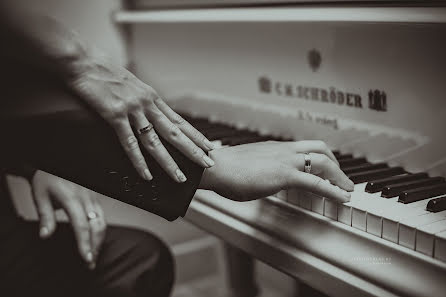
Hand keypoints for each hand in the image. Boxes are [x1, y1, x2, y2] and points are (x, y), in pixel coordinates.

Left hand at [31, 170, 105, 268]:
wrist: (56, 162)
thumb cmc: (47, 178)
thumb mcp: (40, 196)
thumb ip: (45, 216)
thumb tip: (45, 235)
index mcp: (71, 198)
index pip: (81, 225)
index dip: (85, 243)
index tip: (86, 258)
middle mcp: (86, 197)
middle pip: (97, 225)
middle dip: (96, 245)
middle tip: (91, 262)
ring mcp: (92, 197)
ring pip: (102, 220)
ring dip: (100, 239)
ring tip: (94, 254)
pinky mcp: (94, 197)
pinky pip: (102, 215)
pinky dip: (101, 229)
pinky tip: (96, 239)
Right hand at [69, 53, 214, 182]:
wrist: (83, 62)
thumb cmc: (104, 72)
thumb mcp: (131, 85)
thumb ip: (143, 101)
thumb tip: (151, 113)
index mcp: (152, 97)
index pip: (179, 121)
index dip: (195, 135)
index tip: (209, 146)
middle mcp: (147, 104)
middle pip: (174, 132)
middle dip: (193, 150)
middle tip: (207, 163)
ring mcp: (132, 109)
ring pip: (155, 141)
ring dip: (169, 162)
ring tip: (179, 177)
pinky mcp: (115, 114)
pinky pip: (129, 143)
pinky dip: (138, 161)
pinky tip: (146, 174)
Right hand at [199, 140, 353, 202]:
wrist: (216, 167)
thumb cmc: (225, 169)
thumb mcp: (247, 166)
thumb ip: (258, 170)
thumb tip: (259, 178)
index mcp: (275, 148)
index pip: (304, 148)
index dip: (319, 156)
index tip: (326, 166)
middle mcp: (284, 150)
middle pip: (319, 149)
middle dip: (335, 163)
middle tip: (342, 177)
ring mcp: (286, 161)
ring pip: (323, 162)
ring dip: (339, 176)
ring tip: (348, 189)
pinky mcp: (285, 175)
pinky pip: (316, 182)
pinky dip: (333, 190)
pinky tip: (342, 197)